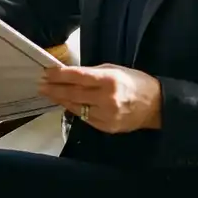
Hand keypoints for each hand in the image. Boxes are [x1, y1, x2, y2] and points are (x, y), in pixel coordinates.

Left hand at [38, 63, 161, 133]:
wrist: (157, 106)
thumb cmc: (135, 82)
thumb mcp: (115, 69)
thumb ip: (93, 72)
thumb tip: (70, 74)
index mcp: (110, 80)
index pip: (78, 76)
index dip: (60, 75)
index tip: (47, 72)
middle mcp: (107, 99)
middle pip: (73, 93)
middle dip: (54, 89)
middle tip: (41, 85)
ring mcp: (106, 115)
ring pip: (76, 108)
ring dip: (61, 100)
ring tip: (49, 93)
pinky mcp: (106, 127)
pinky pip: (85, 118)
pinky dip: (74, 110)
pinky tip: (66, 104)